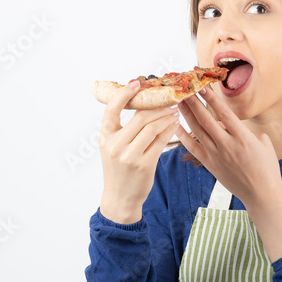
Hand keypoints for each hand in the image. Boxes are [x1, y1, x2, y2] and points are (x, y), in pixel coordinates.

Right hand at [98, 81, 180, 223]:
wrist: (120, 198)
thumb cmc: (118, 170)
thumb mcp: (112, 148)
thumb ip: (122, 129)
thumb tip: (141, 106)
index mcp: (105, 137)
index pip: (112, 109)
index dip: (124, 94)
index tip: (136, 83)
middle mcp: (115, 145)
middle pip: (140, 117)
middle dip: (157, 106)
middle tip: (169, 99)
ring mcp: (130, 155)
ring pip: (152, 127)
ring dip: (166, 117)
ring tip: (175, 111)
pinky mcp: (145, 164)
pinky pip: (160, 141)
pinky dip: (169, 130)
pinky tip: (175, 124)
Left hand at [175, 85, 281, 210]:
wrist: (261, 194)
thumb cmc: (266, 168)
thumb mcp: (264, 144)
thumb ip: (245, 131)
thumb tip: (226, 124)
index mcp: (243, 138)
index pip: (224, 114)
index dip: (212, 99)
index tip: (203, 86)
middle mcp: (227, 145)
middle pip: (206, 120)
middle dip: (194, 102)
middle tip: (185, 88)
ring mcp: (217, 156)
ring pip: (197, 131)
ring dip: (186, 114)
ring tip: (178, 100)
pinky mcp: (210, 165)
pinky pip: (193, 148)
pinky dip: (183, 136)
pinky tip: (175, 125)